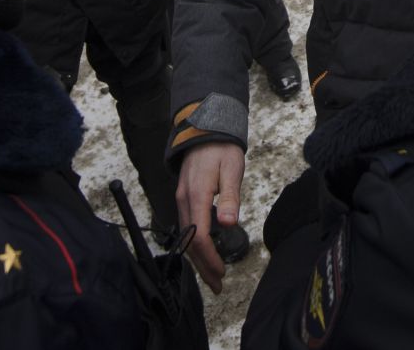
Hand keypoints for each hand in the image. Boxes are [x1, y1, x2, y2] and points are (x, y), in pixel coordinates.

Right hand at [176, 142, 244, 292]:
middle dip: (203, 266)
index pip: (199, 236)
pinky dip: (194, 244)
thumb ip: (229, 197)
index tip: (222, 273)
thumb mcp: (231, 170)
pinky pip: (186, 227)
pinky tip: (204, 251)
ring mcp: (181, 198)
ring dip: (198, 258)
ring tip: (212, 275)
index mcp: (196, 195)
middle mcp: (184, 200)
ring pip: (186, 236)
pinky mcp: (184, 197)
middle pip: (190, 242)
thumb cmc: (222, 149)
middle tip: (217, 285)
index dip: (209, 258)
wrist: (205, 129)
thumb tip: (228, 223)